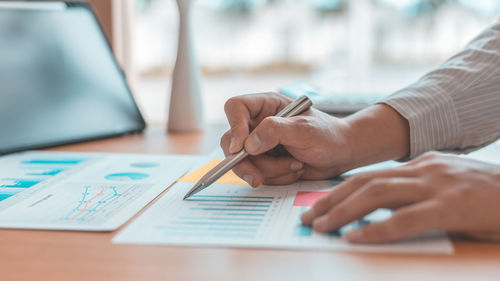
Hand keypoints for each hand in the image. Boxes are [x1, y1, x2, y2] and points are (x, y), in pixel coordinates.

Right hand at [220, 92, 352, 185]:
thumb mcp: (305, 129)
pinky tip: (294, 170)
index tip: (242, 148)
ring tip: (295, 166)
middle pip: (231, 142)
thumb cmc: (328, 135)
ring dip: (269, 171)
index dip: (234, 127)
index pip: (235, 108)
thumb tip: (248, 145)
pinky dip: (276, 178)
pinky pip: (257, 174)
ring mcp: (260, 145)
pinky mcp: (265, 162)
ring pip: (244, 163)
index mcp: (266, 105)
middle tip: (258, 177)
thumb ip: (276, 131)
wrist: (341, 154)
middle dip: (247, 162)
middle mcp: (258, 124)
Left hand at [301, 152, 499, 242]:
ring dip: (343, 212)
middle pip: (364, 182)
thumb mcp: (448, 186)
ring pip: (377, 195)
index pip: (369, 175)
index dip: (340, 190)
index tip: (318, 205)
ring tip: (321, 227)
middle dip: (331, 200)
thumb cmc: (489, 196)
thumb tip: (383, 210)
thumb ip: (417, 193)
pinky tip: (356, 238)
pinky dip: (377, 228)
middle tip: (308, 217)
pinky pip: (406, 219)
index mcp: (420, 165)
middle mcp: (423, 170)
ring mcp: (436, 186)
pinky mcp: (451, 207)